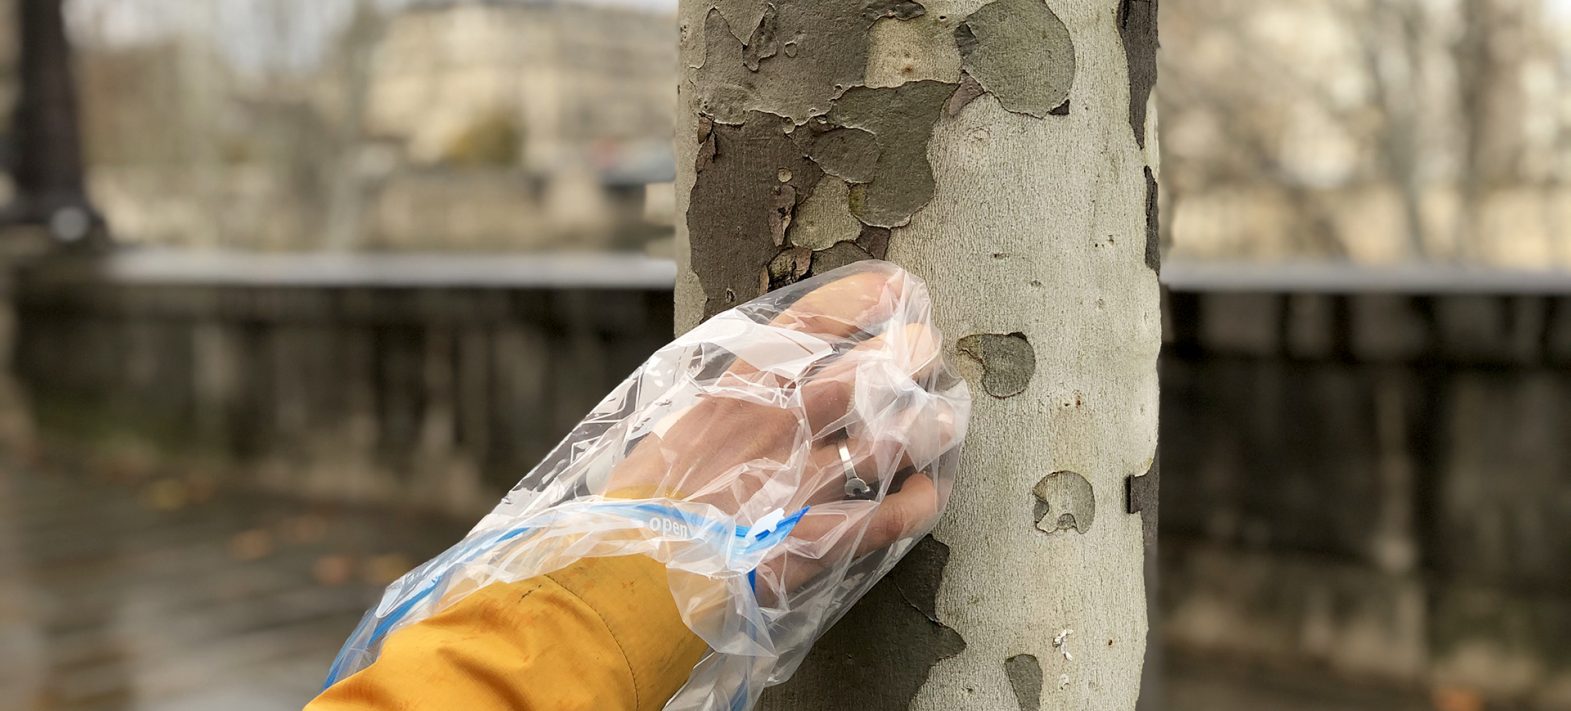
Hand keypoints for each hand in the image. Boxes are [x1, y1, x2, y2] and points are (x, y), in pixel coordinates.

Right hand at [605, 263, 966, 593]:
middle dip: (907, 356)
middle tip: (927, 349)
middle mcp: (774, 431)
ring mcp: (797, 486)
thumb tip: (766, 389)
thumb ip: (726, 408)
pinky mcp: (813, 542)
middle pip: (863, 377)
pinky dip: (914, 506)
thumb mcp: (674, 435)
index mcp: (734, 396)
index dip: (861, 301)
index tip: (896, 288)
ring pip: (886, 442)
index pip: (808, 328)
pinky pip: (884, 520)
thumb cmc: (642, 510)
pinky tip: (926, 495)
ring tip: (943, 419)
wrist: (627, 581)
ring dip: (924, 428)